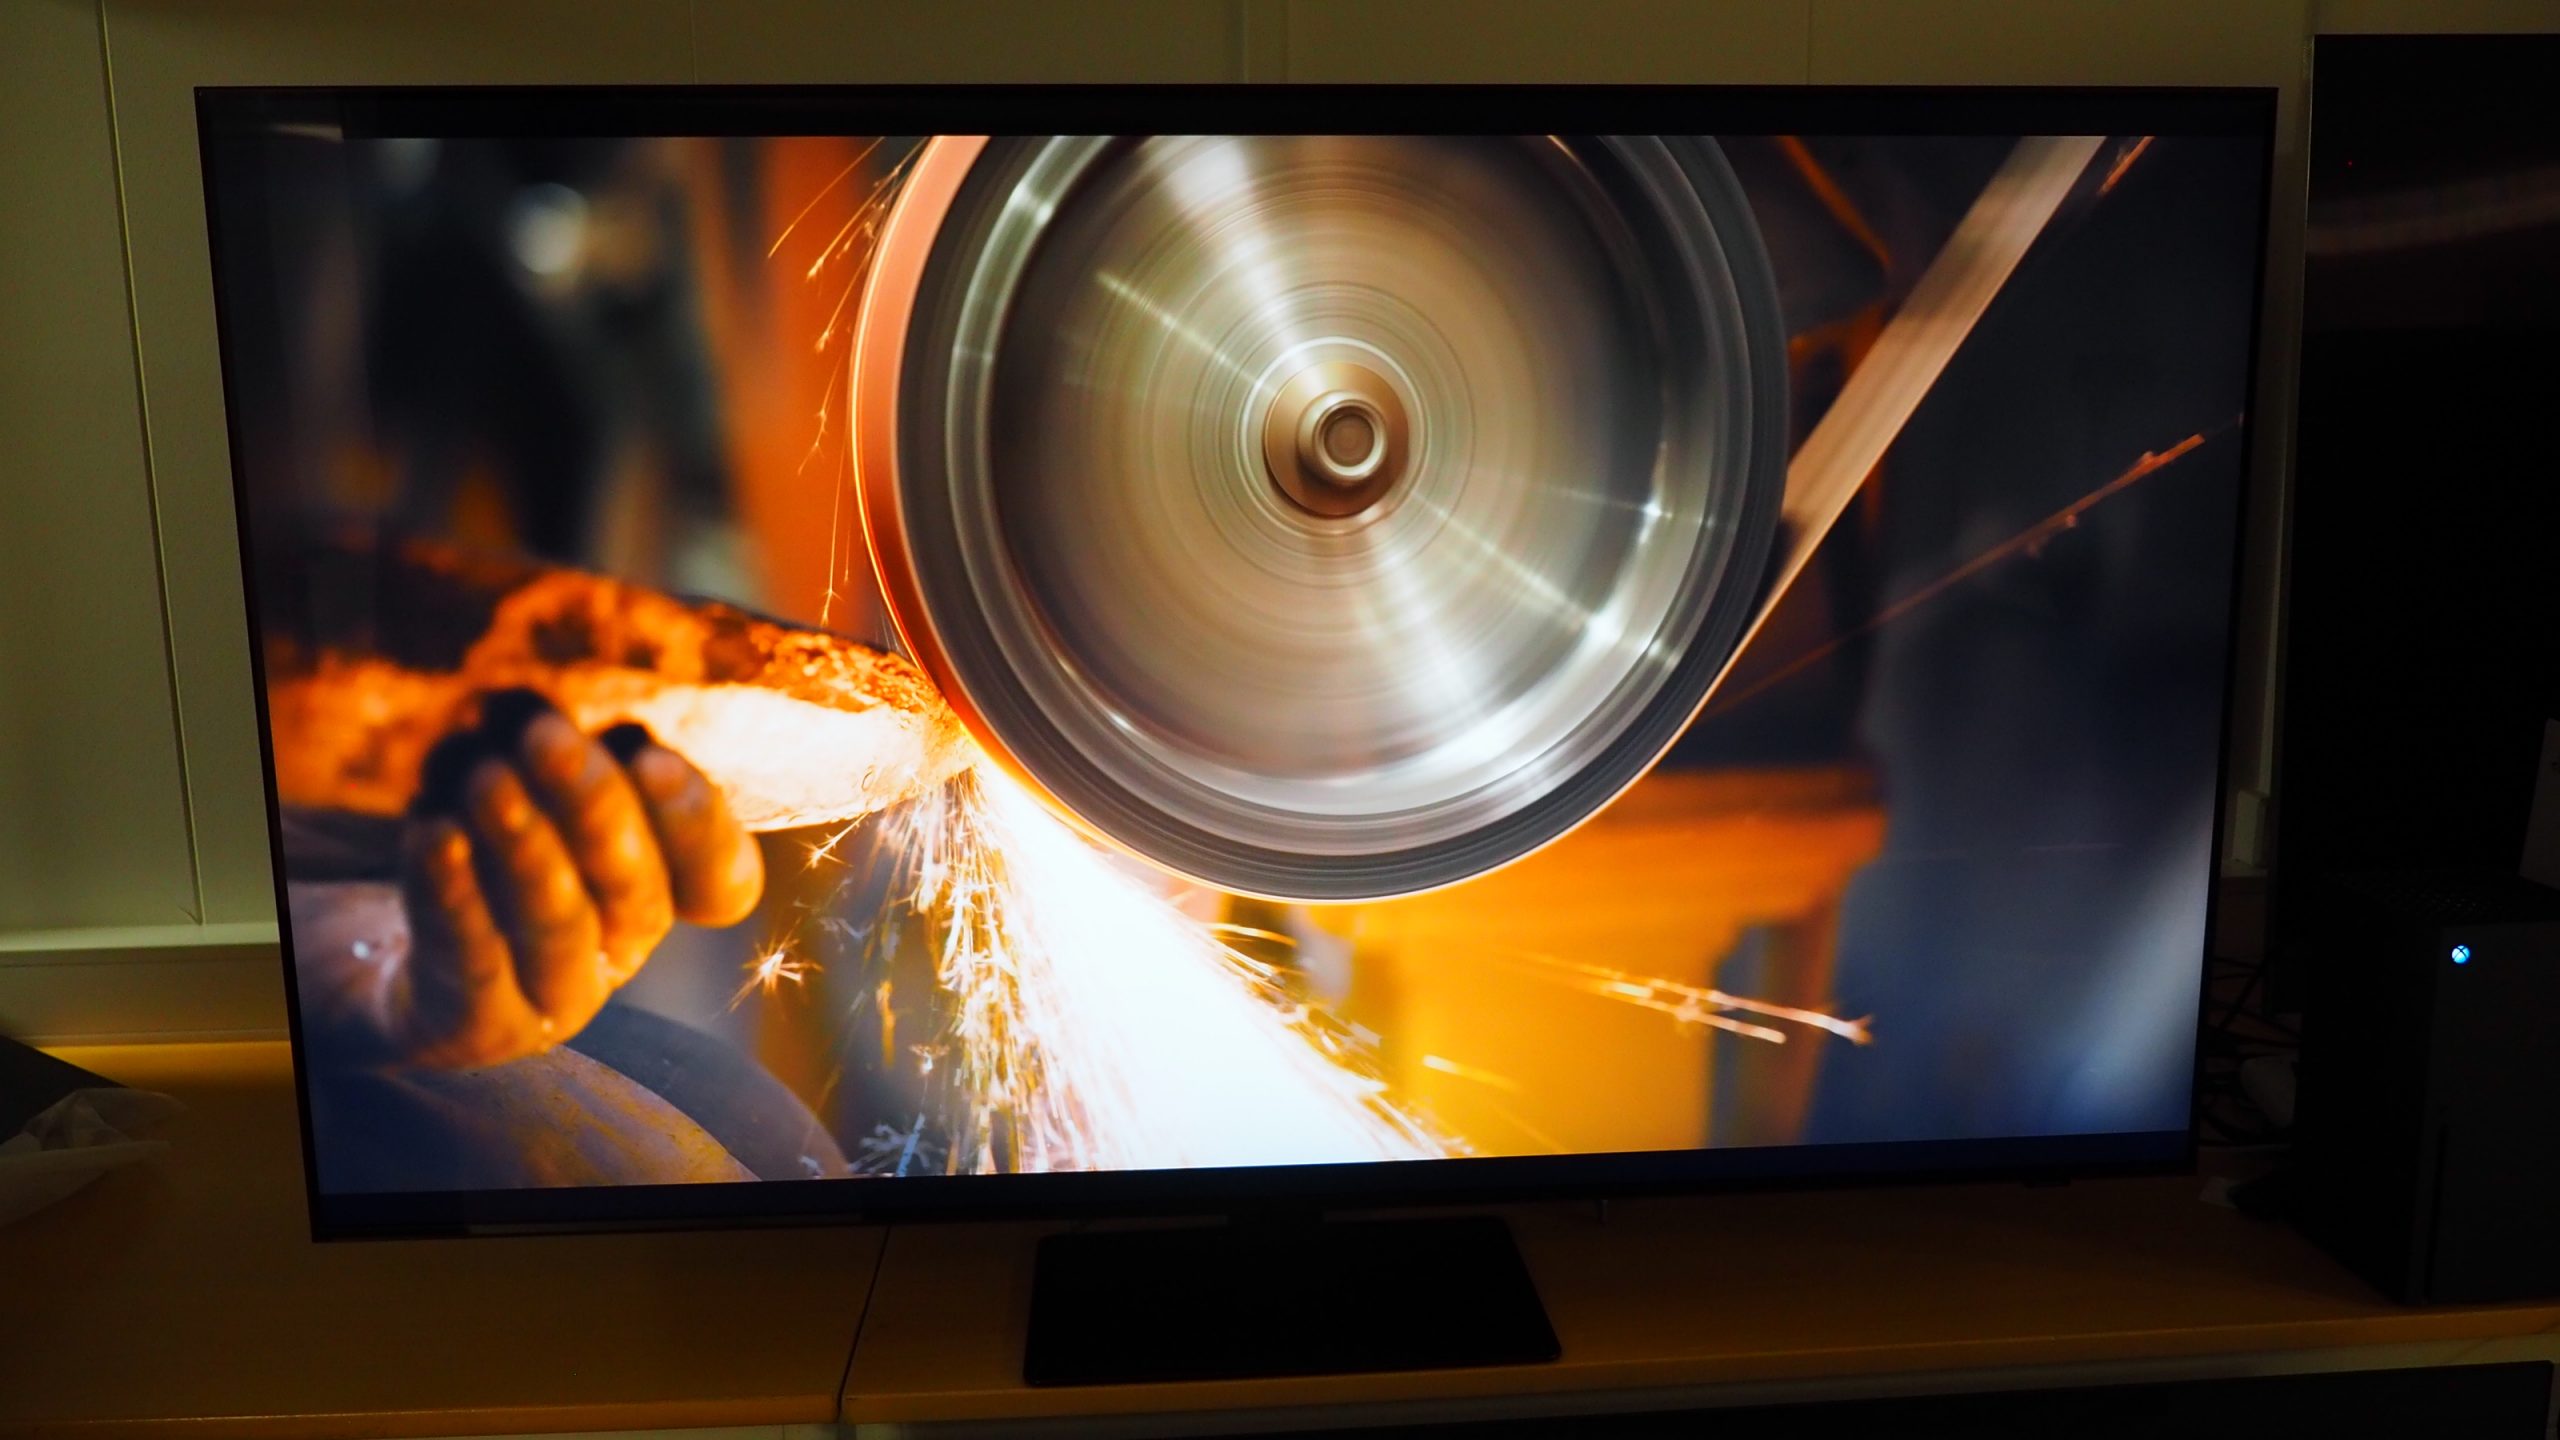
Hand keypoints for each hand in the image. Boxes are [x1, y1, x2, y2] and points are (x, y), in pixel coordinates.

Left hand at [388, 691, 763, 1067]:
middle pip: (635, 886)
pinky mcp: (481, 1026)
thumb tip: (529, 714)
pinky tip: (433, 832)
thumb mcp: (530, 790)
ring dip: (526, 845)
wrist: (414, 968)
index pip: (720, 875)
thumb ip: (549, 749)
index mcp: (661, 887)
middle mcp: (621, 946)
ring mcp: (558, 996)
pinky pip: (475, 962)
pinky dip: (455, 894)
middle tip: (544, 736)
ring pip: (559, 924)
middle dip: (594, 805)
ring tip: (483, 777)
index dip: (697, 825)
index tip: (651, 759)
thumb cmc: (492, 854)